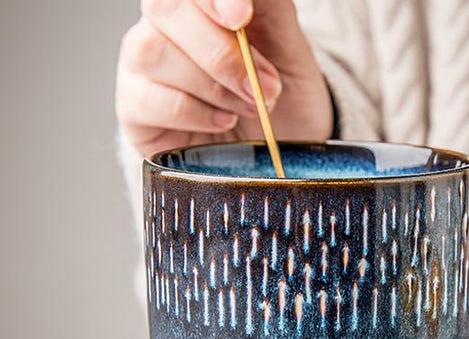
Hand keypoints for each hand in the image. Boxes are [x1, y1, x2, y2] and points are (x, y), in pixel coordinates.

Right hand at [116, 0, 332, 156]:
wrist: (282, 150)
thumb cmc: (284, 98)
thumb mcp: (290, 49)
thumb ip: (269, 8)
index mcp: (200, 2)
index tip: (242, 16)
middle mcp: (165, 26)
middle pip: (163, 9)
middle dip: (220, 52)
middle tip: (261, 86)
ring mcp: (143, 66)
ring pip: (151, 53)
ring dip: (211, 86)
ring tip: (249, 107)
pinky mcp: (135, 110)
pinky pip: (145, 100)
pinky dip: (192, 113)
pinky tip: (223, 122)